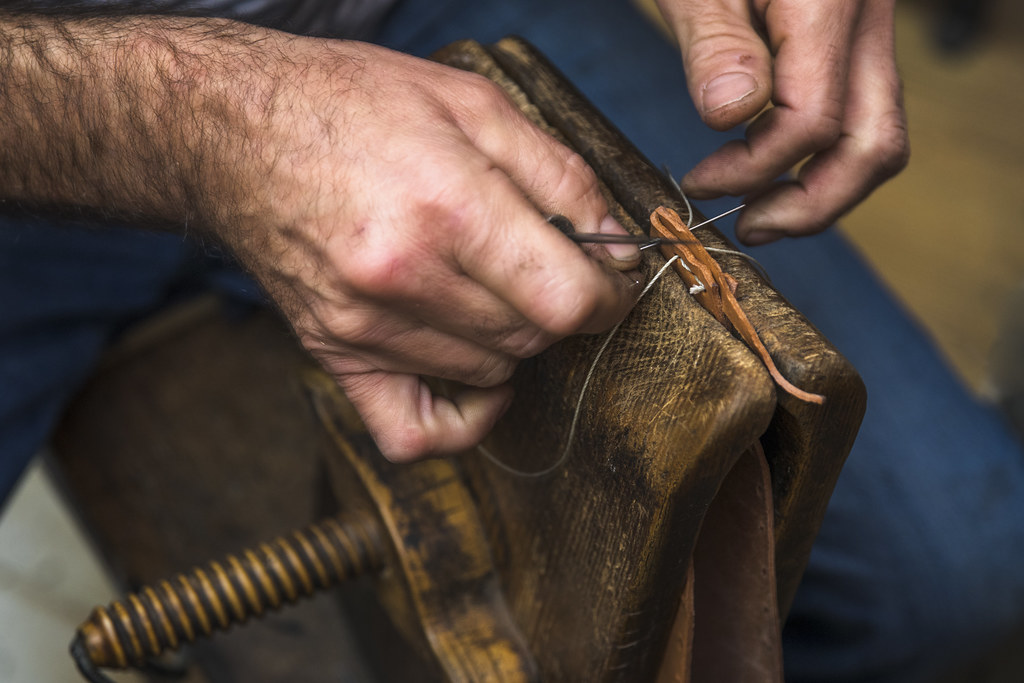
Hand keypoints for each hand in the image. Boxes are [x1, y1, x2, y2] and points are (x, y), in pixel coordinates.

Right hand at [223, 39, 640, 460]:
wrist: (235, 130)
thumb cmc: (352, 105)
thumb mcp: (473, 104)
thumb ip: (561, 177)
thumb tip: (616, 246)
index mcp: (448, 206)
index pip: (568, 298)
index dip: (610, 296)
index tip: (611, 281)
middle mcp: (403, 277)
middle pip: (533, 336)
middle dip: (560, 305)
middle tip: (547, 265)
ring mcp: (363, 325)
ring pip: (490, 372)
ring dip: (514, 340)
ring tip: (495, 289)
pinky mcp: (335, 354)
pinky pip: (412, 434)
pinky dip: (461, 423)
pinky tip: (476, 379)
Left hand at [656, 0, 909, 243]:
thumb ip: (715, 40)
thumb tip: (732, 113)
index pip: (812, 121)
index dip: (755, 169)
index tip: (702, 182)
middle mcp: (869, 16)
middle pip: (874, 145)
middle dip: (811, 204)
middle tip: (749, 226)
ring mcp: (872, 25)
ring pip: (877, 133)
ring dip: (823, 187)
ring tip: (761, 209)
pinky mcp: (857, 34)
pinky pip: (860, 108)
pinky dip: (824, 151)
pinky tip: (775, 163)